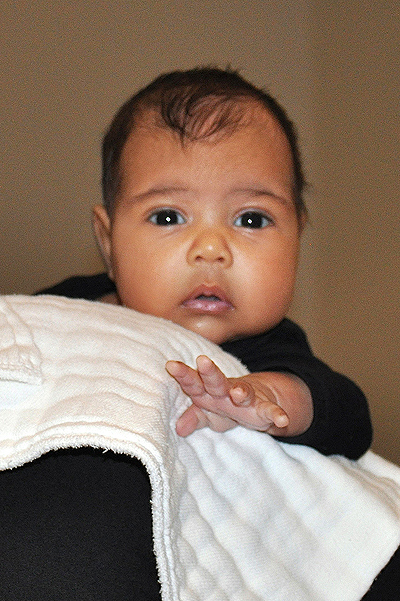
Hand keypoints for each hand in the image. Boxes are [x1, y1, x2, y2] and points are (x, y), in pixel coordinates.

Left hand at [166, 355, 289, 436]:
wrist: (257, 400)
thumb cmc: (225, 406)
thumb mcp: (208, 413)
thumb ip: (194, 417)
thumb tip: (179, 428)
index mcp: (209, 392)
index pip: (194, 382)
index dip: (183, 374)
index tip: (171, 365)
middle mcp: (227, 391)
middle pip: (216, 381)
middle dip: (209, 372)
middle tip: (202, 361)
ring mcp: (248, 398)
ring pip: (244, 392)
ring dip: (242, 391)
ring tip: (238, 393)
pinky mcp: (265, 409)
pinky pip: (271, 411)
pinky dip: (277, 414)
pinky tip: (282, 420)